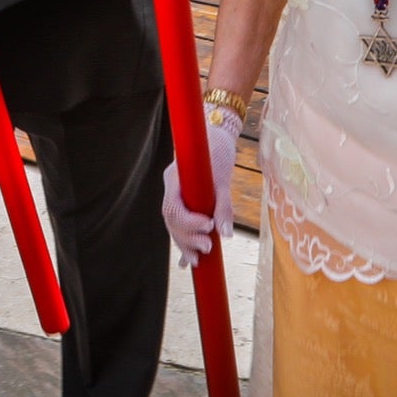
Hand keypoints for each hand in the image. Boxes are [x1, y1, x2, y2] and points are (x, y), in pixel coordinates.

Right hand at [161, 108, 239, 267]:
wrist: (215, 134)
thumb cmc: (218, 150)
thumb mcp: (223, 176)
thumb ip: (223, 205)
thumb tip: (226, 235)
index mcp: (174, 179)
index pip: (173, 207)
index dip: (188, 223)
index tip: (208, 227)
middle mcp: (170, 188)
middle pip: (171, 220)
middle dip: (187, 238)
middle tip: (208, 248)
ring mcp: (175, 194)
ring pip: (173, 225)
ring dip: (184, 244)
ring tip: (197, 261)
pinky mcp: (184, 200)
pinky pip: (180, 224)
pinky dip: (184, 241)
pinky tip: (187, 262)